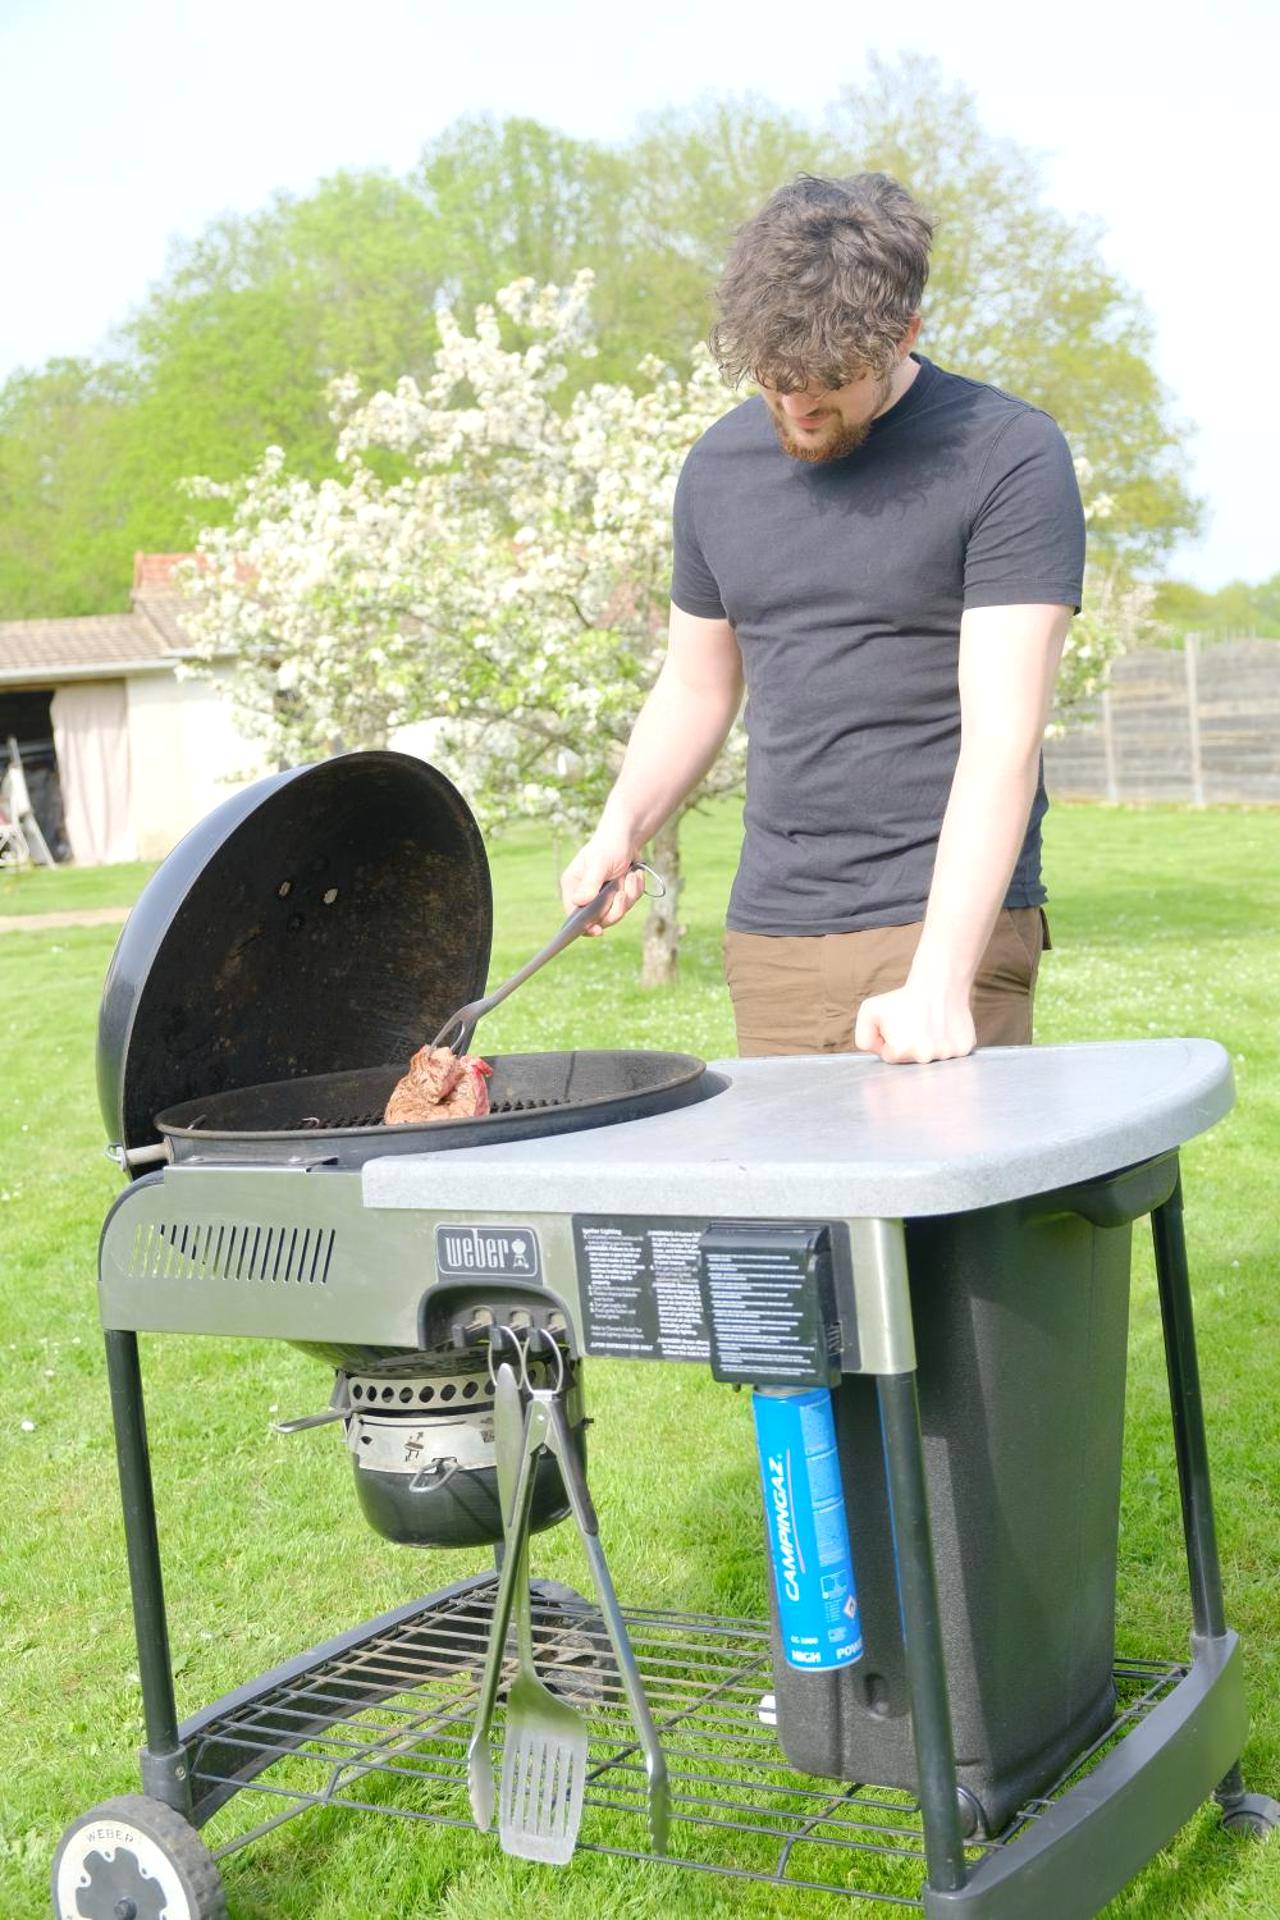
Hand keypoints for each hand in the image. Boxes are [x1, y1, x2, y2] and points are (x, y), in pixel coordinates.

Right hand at [560, 832, 646, 934]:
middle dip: (615, 908)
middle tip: (622, 893)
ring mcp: (602, 897)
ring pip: (617, 913)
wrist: (628, 837)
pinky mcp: (617, 895)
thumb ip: (590, 883)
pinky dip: (635, 889)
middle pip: (599, 919)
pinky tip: (634, 874)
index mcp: (573, 887)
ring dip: (628, 895)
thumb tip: (578, 902)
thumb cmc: (609, 845)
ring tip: (630, 876)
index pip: (573, 915)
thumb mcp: (599, 863)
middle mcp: (585, 895)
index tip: (598, 930)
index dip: (585, 926)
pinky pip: (629, 904)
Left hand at [853, 981, 976, 1064]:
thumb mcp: (869, 1011)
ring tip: (931, 1024)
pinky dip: (948, 1043)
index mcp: (899, 1051)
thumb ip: (864, 1038)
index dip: (891, 1041)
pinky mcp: (965, 1049)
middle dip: (910, 1045)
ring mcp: (946, 1054)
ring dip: (931, 1045)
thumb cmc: (903, 998)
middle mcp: (924, 1057)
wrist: (938, 983)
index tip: (899, 1026)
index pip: (891, 1057)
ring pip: (934, 1059)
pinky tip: (945, 1027)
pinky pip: (953, 1054)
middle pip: (912, 1060)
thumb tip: (879, 1056)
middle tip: (916, 1025)